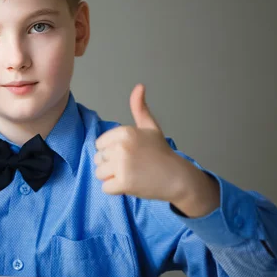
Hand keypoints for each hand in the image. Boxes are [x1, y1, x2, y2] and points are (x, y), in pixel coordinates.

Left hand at [93, 84, 218, 215]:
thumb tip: (139, 86)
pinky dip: (116, 190)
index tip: (129, 153)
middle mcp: (122, 146)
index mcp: (125, 132)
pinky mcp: (124, 183)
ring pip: (99, 173)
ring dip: (112, 178)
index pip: (100, 144)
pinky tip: (130, 184)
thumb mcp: (150, 127)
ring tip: (130, 174)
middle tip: (132, 165)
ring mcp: (122, 165)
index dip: (112, 151)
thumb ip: (139, 108)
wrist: (178, 178)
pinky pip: (105, 188)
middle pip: (98, 159)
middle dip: (111, 165)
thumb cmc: (161, 153)